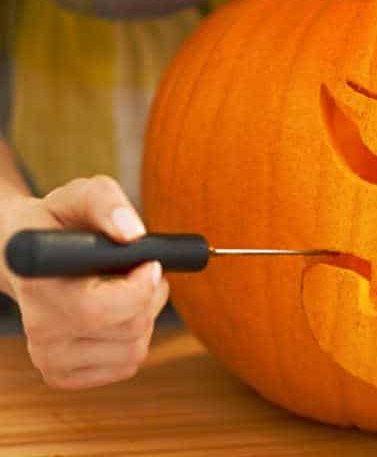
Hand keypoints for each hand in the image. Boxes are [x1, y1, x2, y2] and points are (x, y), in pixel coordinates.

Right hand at [0, 176, 168, 388]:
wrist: (30, 258)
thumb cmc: (58, 224)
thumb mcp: (79, 196)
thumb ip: (107, 203)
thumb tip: (134, 234)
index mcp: (38, 287)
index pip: (100, 310)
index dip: (139, 289)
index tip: (149, 263)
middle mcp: (39, 331)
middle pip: (130, 330)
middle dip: (151, 296)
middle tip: (145, 270)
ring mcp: (49, 359)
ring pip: (133, 351)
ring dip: (147, 317)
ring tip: (132, 289)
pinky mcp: (62, 375)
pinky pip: (126, 365)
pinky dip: (135, 338)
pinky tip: (119, 314)